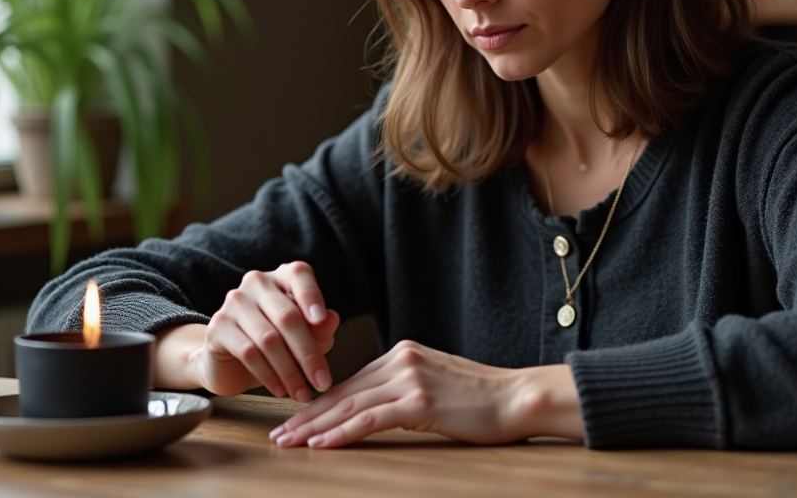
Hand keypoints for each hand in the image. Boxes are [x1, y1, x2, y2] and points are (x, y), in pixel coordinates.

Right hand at [179, 261, 339, 400]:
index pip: (299, 274)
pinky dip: (268, 374)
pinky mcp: (218, 327)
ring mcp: (234, 303)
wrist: (231, 363)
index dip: (311, 296)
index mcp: (282, 277)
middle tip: (322, 382)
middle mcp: (257, 283)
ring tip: (303, 393)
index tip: (322, 321)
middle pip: (287, 316)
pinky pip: (248, 352)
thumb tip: (332, 319)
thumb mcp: (306, 337)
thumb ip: (320, 328)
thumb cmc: (277, 344)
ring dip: (290, 371)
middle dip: (308, 354)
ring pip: (269, 339)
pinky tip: (280, 390)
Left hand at [269, 341, 583, 447]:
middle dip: (308, 415)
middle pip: (343, 392)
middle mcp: (401, 359)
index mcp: (403, 353)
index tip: (296, 420)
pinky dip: (341, 432)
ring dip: (314, 426)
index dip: (320, 403)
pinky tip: (321, 444)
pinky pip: (369, 419)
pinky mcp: (418, 401)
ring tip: (289, 442)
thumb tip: (375, 408)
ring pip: (349, 405)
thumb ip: (405, 389)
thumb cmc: (482, 398)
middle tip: (279, 434)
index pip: (351, 382)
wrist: (517, 398)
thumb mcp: (436, 384)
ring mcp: (409, 378)